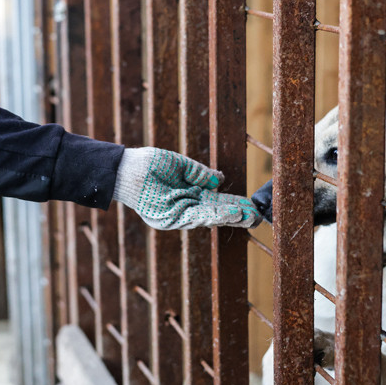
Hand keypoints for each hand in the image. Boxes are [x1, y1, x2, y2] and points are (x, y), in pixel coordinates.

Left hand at [112, 147, 262, 229]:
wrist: (127, 169)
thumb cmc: (150, 164)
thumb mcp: (180, 165)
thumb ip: (200, 173)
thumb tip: (220, 179)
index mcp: (191, 193)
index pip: (217, 201)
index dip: (234, 203)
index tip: (252, 206)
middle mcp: (187, 206)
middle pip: (217, 213)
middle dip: (237, 216)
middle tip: (258, 218)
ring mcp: (179, 214)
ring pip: (209, 218)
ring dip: (229, 217)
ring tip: (248, 216)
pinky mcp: (170, 220)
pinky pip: (196, 218)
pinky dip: (213, 216)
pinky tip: (229, 214)